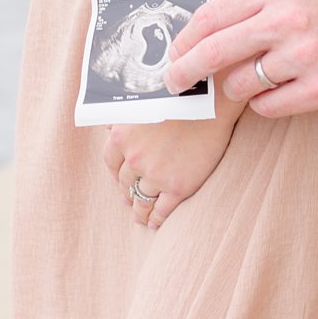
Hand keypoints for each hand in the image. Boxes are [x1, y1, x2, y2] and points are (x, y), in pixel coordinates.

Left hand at [101, 111, 239, 228]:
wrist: (211, 102)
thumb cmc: (176, 95)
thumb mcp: (140, 101)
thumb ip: (121, 117)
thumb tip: (107, 128)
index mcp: (121, 136)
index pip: (111, 163)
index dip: (115, 174)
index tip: (120, 181)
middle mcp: (134, 158)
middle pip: (125, 183)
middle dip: (127, 192)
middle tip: (130, 199)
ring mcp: (156, 175)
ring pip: (141, 200)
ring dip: (139, 210)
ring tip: (141, 216)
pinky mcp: (178, 187)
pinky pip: (162, 210)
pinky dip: (156, 219)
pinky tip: (155, 223)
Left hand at [161, 0, 317, 118]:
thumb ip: (248, 8)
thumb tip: (201, 39)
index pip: (210, 16)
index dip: (184, 39)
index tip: (173, 53)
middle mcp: (285, 21)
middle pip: (213, 52)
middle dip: (184, 71)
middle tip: (173, 82)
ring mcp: (303, 56)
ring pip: (238, 84)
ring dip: (234, 88)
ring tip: (250, 81)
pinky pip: (267, 106)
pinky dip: (263, 104)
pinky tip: (275, 93)